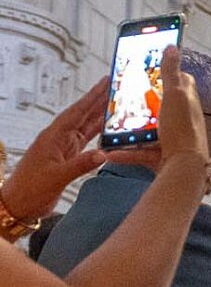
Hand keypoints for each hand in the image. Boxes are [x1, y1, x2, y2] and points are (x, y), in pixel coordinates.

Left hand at [0, 77, 109, 220]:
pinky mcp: (67, 158)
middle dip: (99, 100)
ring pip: (86, 127)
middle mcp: (59, 139)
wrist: (18, 204)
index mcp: (53, 137)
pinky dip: (98, 135)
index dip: (92, 97)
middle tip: (115, 86)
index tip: (105, 82)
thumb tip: (103, 154)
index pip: (76, 112)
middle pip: (83, 115)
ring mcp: (63, 148)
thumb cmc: (29, 189)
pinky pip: (86, 142)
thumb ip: (79, 165)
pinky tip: (108, 130)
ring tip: (116, 104)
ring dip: (100, 116)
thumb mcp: (55, 177)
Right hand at [110, 49, 210, 178]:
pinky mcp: (163, 156)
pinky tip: (111, 152)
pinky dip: (126, 152)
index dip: (167, 72)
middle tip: (125, 98)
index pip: (180, 81)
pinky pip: (141, 152)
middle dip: (142, 103)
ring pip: (147, 131)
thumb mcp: (175, 95)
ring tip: (112, 126)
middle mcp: (182, 118)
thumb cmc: (183, 131)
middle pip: (160, 106)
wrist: (185, 169)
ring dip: (129, 130)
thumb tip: (172, 46)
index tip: (150, 67)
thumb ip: (171, 72)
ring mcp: (172, 138)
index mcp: (187, 100)